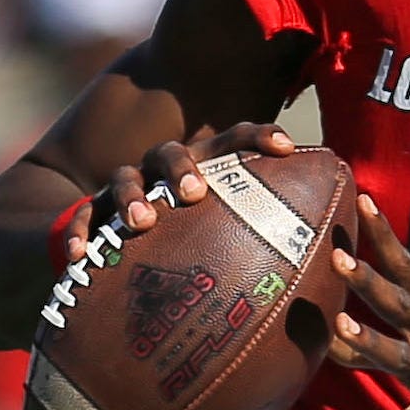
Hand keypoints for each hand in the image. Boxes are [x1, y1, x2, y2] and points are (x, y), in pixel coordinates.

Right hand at [55, 120, 297, 265]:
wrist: (127, 251)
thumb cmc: (197, 248)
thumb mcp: (232, 241)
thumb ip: (270, 246)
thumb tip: (331, 271)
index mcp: (202, 168)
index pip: (232, 142)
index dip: (257, 138)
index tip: (283, 146)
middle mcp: (162, 172)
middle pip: (171, 155)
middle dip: (183, 169)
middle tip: (195, 194)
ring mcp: (126, 190)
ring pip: (124, 179)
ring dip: (132, 197)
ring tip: (141, 223)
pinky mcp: (91, 214)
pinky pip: (79, 218)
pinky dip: (79, 233)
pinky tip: (80, 256)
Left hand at [327, 195, 409, 409]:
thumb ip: (389, 334)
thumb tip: (331, 333)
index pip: (406, 265)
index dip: (382, 234)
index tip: (361, 197)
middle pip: (398, 303)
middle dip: (367, 281)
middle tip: (338, 258)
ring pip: (400, 356)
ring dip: (370, 342)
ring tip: (340, 329)